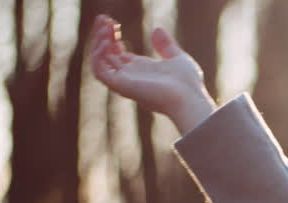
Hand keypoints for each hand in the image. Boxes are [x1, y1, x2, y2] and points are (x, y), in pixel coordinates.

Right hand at [88, 14, 216, 134]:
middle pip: (106, 54)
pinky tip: (108, 42)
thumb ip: (166, 46)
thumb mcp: (178, 58)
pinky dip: (99, 56)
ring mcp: (125, 82)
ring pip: (99, 62)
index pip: (116, 53)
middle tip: (104, 17)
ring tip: (105, 26)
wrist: (190, 98)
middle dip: (102, 35)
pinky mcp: (122, 86)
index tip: (113, 22)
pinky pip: (99, 71)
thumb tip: (157, 29)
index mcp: (141, 70)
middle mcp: (130, 76)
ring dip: (98, 42)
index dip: (111, 37)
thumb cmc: (188, 84)